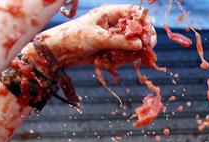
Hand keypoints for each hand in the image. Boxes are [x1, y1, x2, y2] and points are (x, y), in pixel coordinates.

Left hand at [35, 5, 156, 67]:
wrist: (60, 52)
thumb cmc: (75, 37)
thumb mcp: (98, 38)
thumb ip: (119, 41)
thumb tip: (140, 45)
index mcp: (111, 13)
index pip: (134, 13)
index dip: (144, 22)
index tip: (148, 35)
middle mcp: (115, 24)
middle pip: (138, 29)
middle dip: (143, 39)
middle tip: (147, 49)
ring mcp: (114, 38)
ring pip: (133, 44)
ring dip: (132, 52)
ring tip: (124, 58)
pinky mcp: (112, 50)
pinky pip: (125, 55)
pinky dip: (122, 59)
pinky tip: (111, 62)